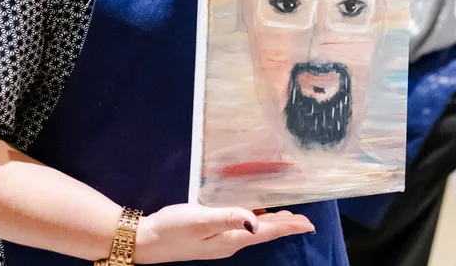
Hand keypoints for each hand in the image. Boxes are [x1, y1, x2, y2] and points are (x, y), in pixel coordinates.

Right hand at [135, 203, 314, 262]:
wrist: (147, 240)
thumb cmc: (174, 228)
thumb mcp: (202, 219)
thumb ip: (229, 217)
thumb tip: (256, 221)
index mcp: (231, 239)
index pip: (267, 231)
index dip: (289, 226)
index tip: (309, 223)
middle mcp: (229, 242)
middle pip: (264, 232)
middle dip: (286, 226)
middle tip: (305, 220)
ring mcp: (220, 240)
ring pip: (254, 230)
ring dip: (272, 223)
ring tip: (288, 217)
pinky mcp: (211, 234)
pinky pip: (241, 227)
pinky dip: (255, 219)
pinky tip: (255, 213)